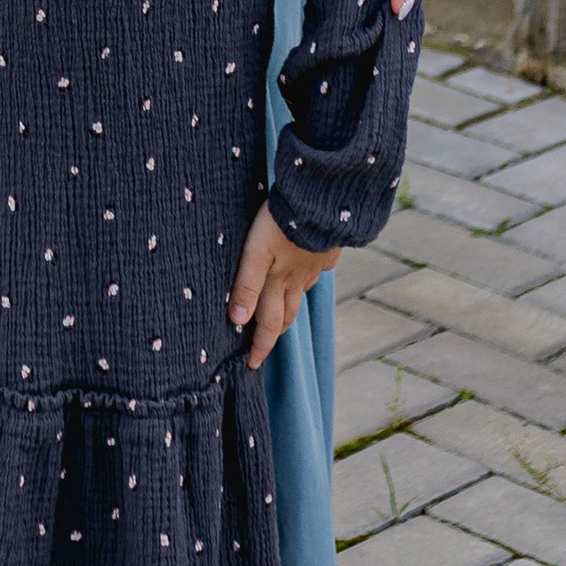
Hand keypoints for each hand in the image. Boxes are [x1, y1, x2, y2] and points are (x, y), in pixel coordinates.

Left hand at [228, 201, 334, 368]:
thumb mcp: (255, 253)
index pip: (269, 323)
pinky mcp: (327, 248)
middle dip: (275, 333)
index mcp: (279, 282)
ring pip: (301, 291)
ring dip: (290, 306)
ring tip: (282, 313)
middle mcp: (298, 279)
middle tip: (265, 346)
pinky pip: (317, 268)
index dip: (260, 345)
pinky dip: (309, 275)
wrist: (319, 200)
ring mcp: (315, 264)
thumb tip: (238, 320)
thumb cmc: (280, 224)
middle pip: (287, 313)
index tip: (252, 365)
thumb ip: (247, 284)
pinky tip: (306, 269)